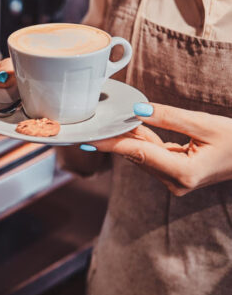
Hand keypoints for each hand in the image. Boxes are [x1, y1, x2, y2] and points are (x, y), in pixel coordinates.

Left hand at [80, 103, 231, 195]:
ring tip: (108, 123)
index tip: (89, 139)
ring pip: (142, 156)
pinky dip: (142, 142)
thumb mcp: (204, 124)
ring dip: (128, 139)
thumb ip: (169, 118)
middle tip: (92, 125)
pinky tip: (130, 129)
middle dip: (116, 138)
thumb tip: (137, 111)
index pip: (139, 154)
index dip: (112, 145)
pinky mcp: (174, 177)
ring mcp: (174, 183)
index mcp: (183, 173)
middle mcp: (175, 183)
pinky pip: (152, 157)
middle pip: (137, 156)